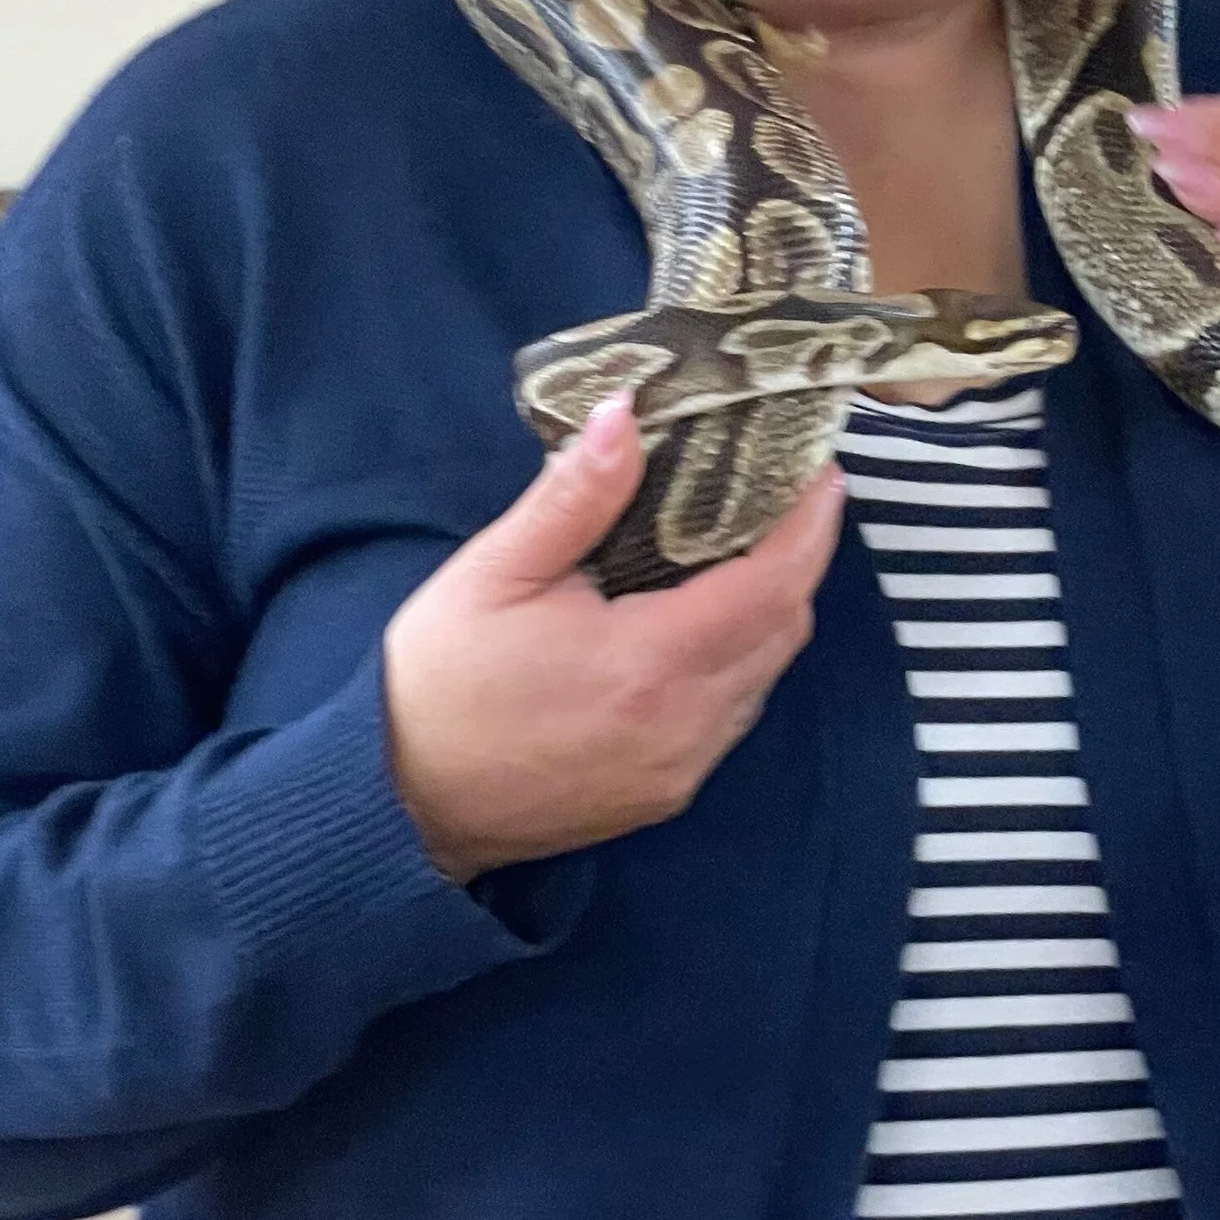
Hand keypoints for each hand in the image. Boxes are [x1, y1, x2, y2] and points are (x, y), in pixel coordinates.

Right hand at [381, 394, 844, 883]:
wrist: (398, 807)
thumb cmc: (440, 684)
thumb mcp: (496, 573)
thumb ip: (575, 496)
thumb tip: (626, 412)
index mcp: (650, 663)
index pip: (773, 586)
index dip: (809, 526)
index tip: (821, 471)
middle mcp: (684, 724)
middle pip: (784, 630)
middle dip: (797, 560)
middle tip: (783, 494)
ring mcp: (680, 767)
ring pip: (763, 676)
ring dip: (769, 612)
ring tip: (744, 547)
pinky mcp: (664, 793)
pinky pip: (731, 715)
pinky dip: (737, 661)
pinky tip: (699, 623)